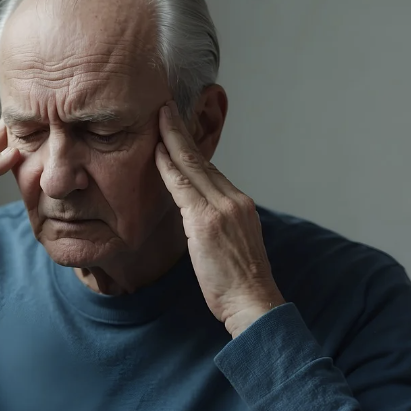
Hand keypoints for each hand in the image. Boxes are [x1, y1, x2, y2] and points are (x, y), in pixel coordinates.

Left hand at [154, 101, 284, 338]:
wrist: (253, 303)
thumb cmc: (239, 283)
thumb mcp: (232, 244)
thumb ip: (216, 223)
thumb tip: (194, 215)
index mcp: (240, 204)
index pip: (210, 169)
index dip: (191, 147)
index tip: (176, 129)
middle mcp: (234, 200)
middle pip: (202, 159)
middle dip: (180, 131)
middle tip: (165, 107)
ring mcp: (222, 209)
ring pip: (193, 166)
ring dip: (172, 139)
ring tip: (159, 117)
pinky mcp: (208, 222)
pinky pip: (183, 186)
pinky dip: (169, 166)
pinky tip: (157, 150)